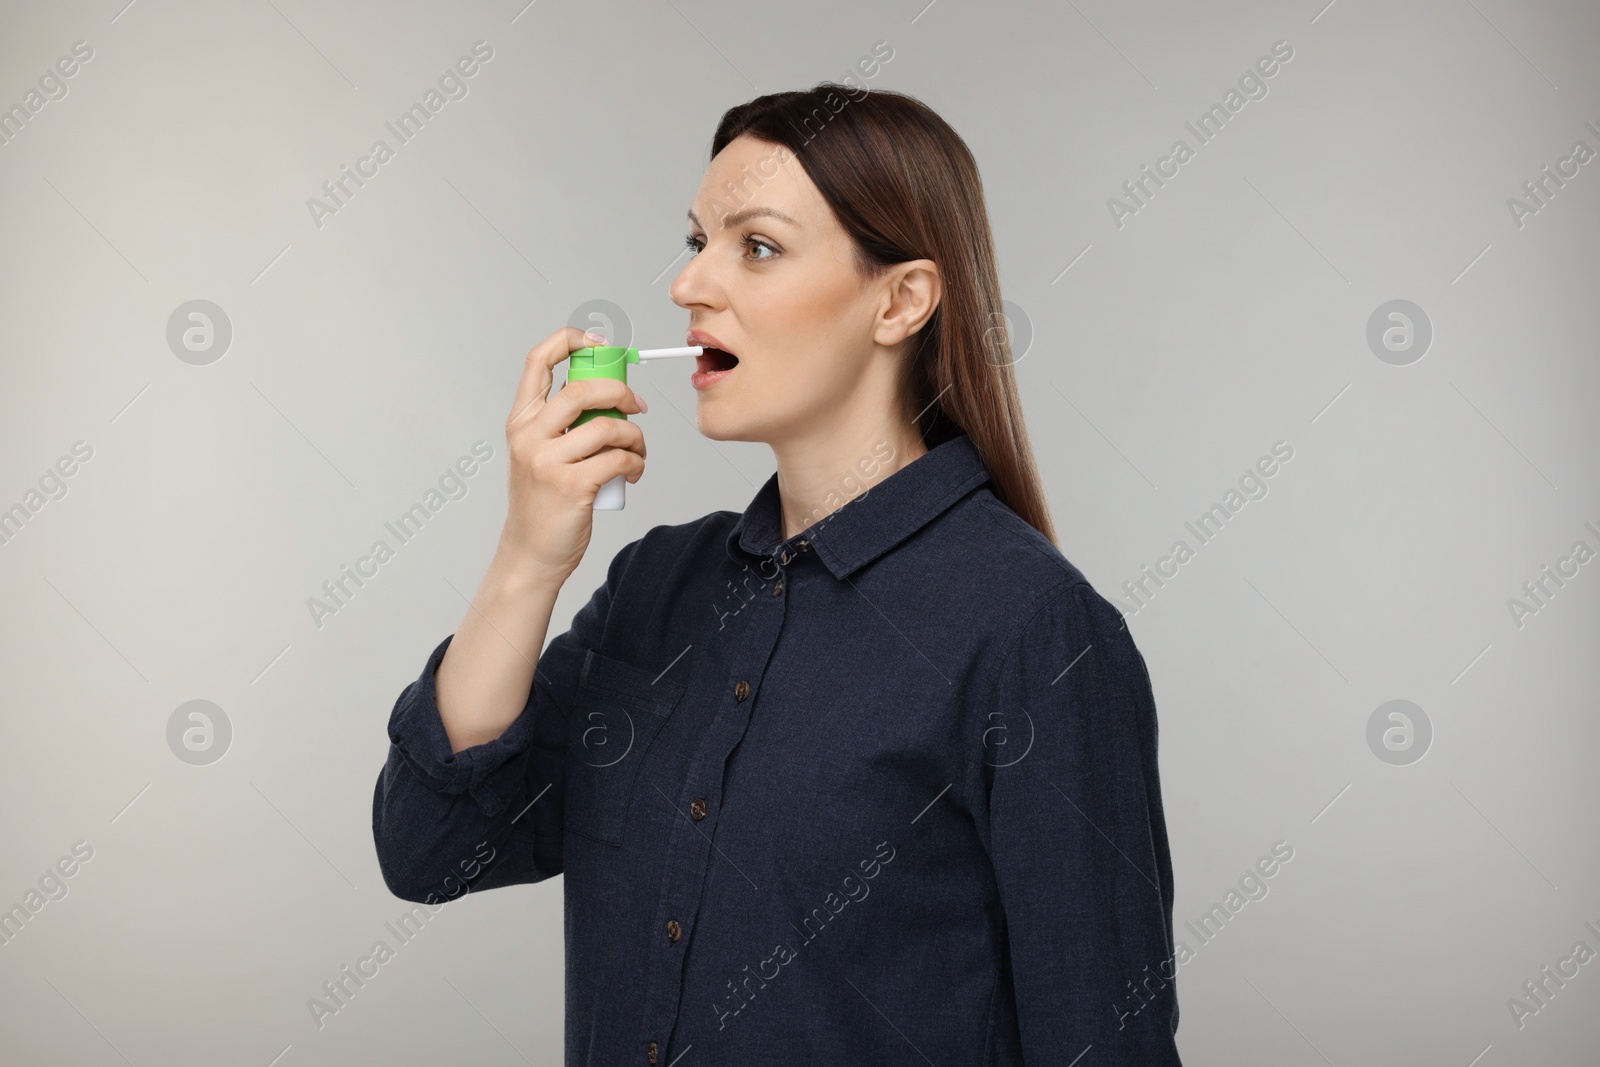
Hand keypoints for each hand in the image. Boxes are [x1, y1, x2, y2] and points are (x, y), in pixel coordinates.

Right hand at [497, 327, 647, 579]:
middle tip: (638, 406)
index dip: (571, 340)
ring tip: (638, 451)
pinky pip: (619, 459)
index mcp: (520, 421)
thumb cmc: (544, 503)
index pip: (538, 360)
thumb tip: (610, 395)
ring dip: (635, 436)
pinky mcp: (572, 486)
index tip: (601, 345)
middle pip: (582, 390)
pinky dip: (636, 462)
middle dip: (621, 392)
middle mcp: (528, 436)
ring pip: (608, 427)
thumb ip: (561, 424)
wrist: (531, 553)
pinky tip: (634, 471)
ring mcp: (547, 461)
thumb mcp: (540, 454)